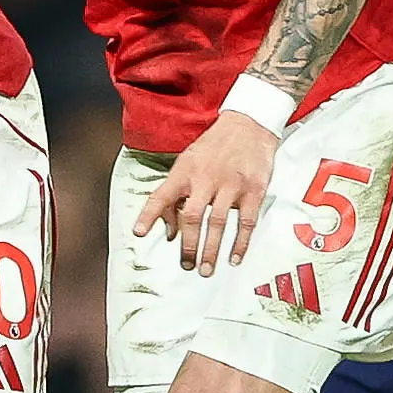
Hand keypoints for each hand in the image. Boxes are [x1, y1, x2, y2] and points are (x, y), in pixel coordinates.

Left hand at [133, 111, 279, 275]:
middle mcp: (206, 177)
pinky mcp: (254, 189)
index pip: (162, 195)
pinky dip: (240, 243)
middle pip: (193, 216)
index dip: (149, 214)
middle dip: (188, 245)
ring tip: (206, 269)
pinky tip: (234, 258)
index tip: (139, 233)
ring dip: (211, 249)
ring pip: (218, 222)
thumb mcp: (188, 163)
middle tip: (186, 265)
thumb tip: (169, 233)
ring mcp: (231, 184)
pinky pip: (246, 221)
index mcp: (185, 171)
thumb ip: (176, 196)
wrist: (249, 124)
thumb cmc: (214, 147)